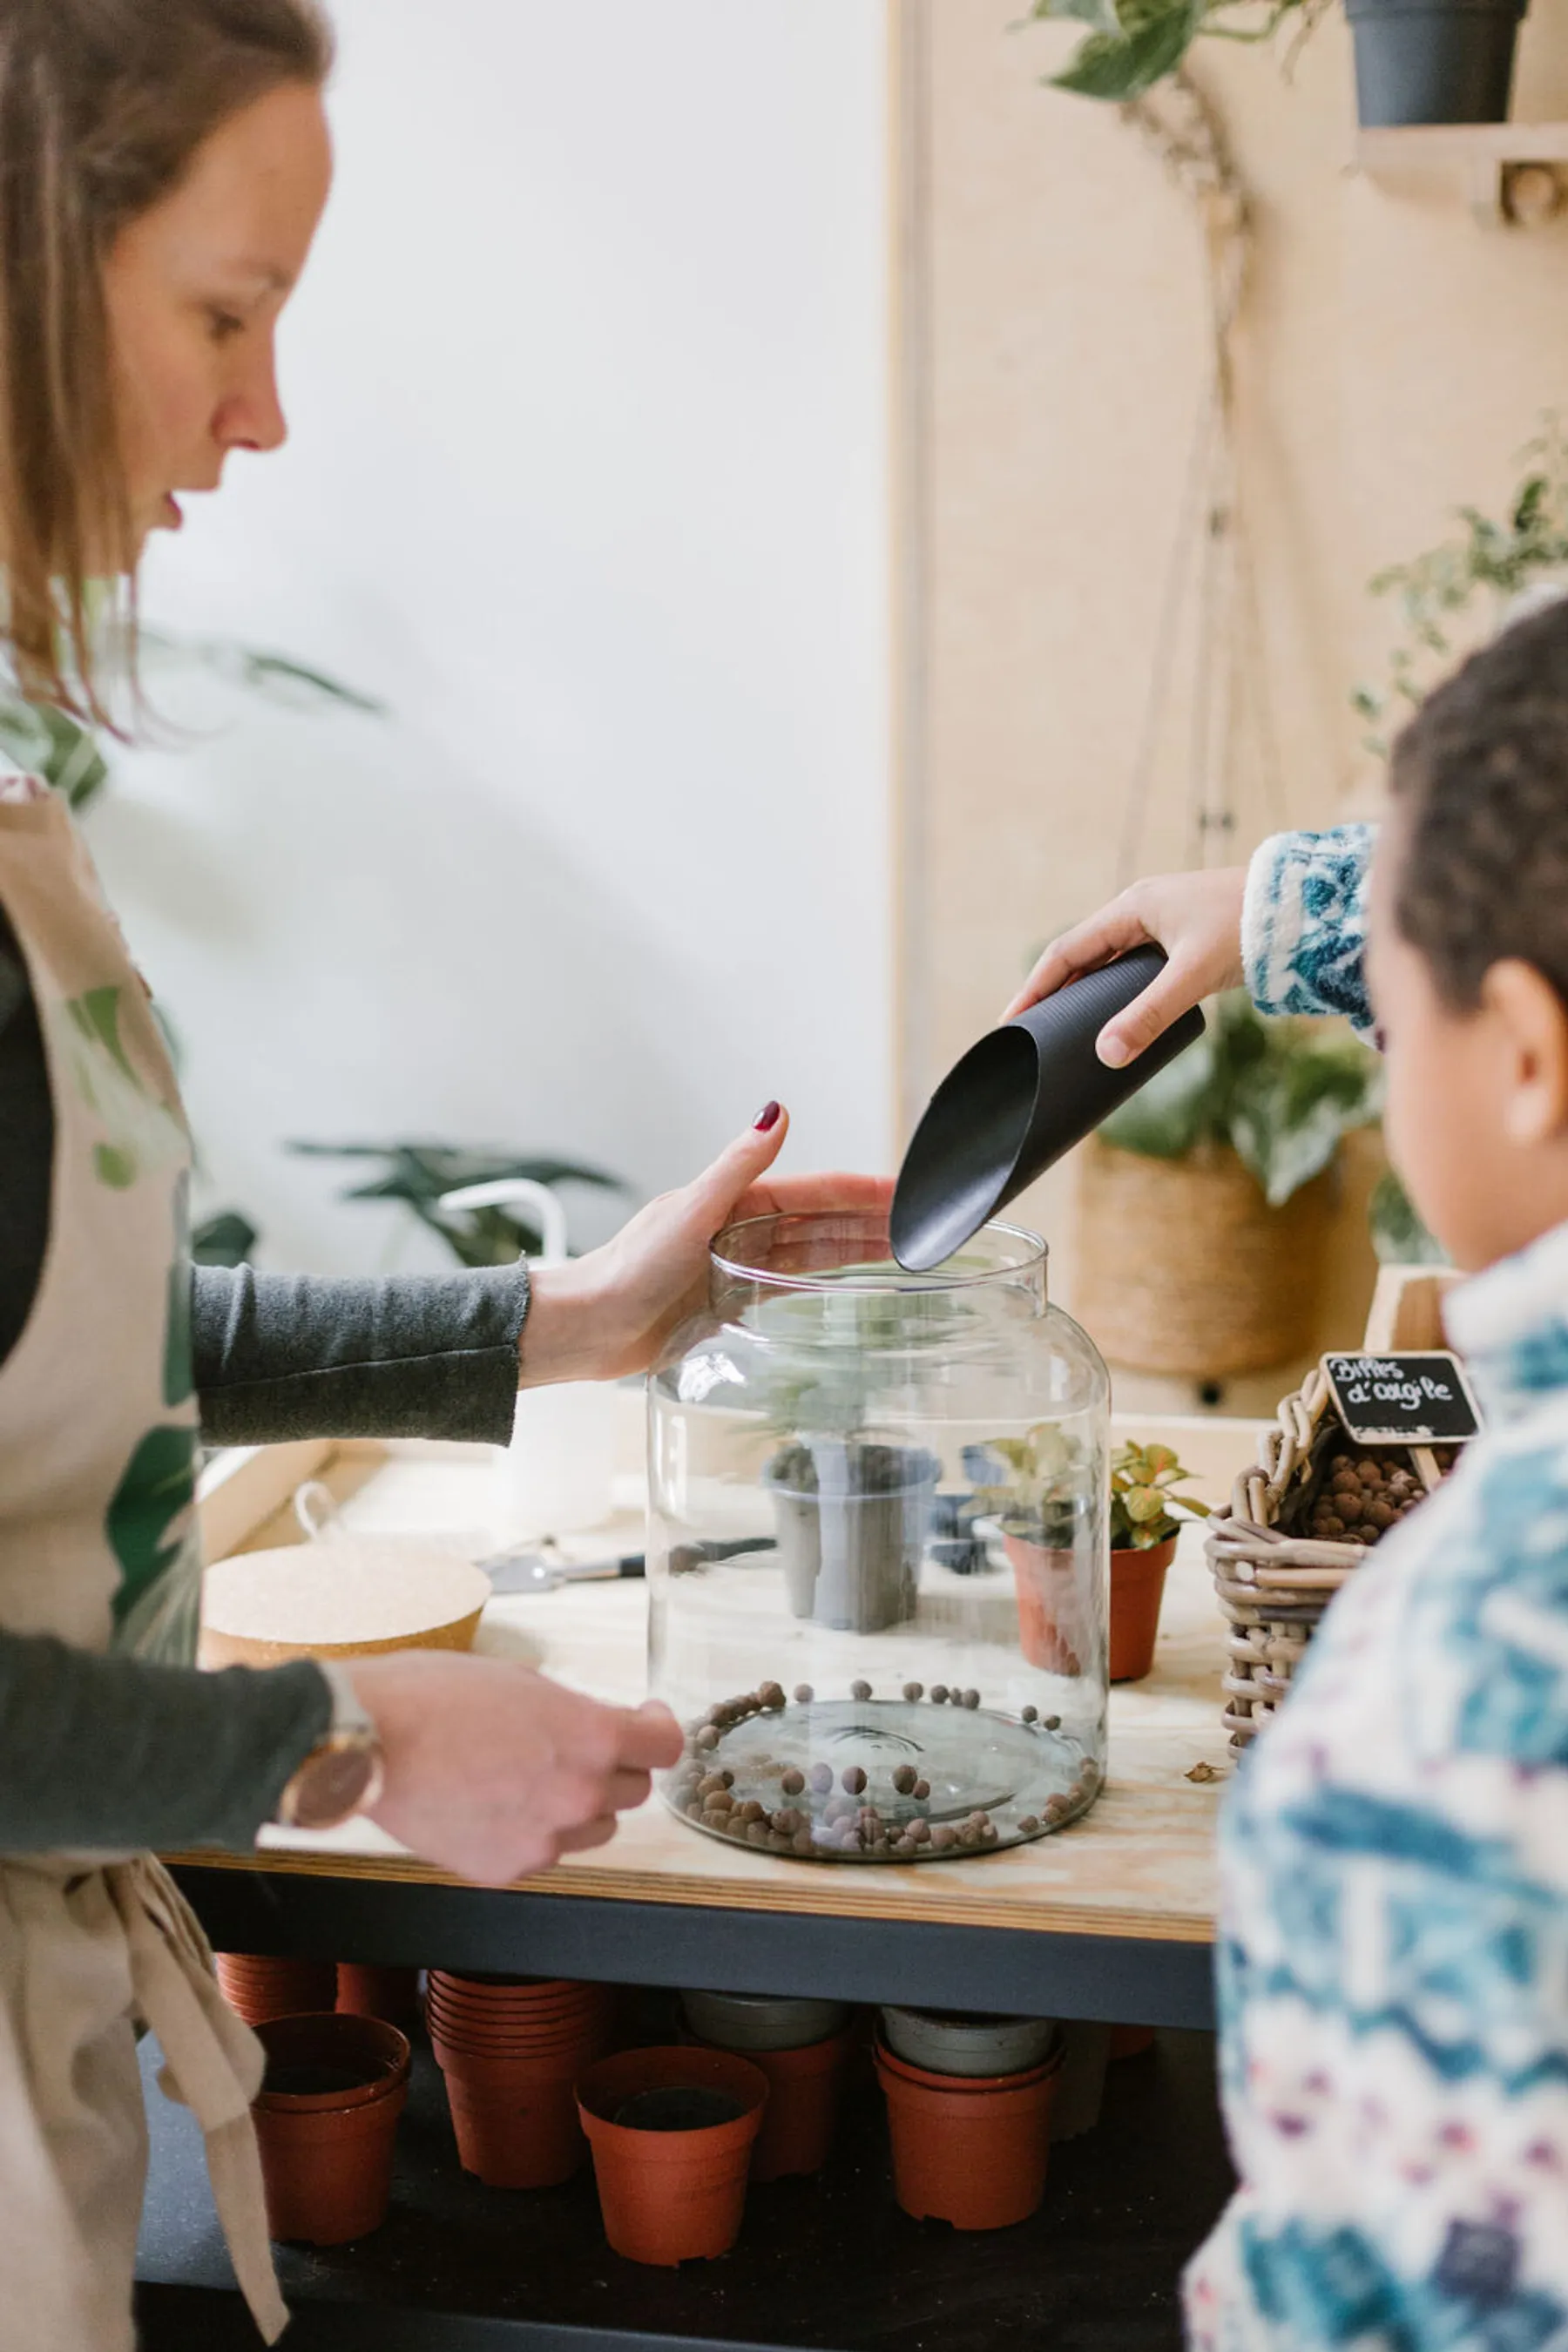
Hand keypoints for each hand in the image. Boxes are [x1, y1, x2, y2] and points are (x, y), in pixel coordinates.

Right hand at [349, 1651, 683, 1883]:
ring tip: (524, 1775)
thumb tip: (591, 1728)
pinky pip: (542, 1852)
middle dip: (614, 1766)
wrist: (366, 1743)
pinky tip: (492, 1802)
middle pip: (632, 1790)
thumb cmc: (432, 1696)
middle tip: (578, 1746)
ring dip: (576, 1804)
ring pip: (592, 1828)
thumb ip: (571, 1712)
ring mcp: (544, 1839)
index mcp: (590, 1736)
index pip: (665, 1746)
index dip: (661, 1729)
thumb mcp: (520, 1681)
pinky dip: (530, 1831)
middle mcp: (578, 1794)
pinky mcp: (506, 1869)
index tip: (649, 1720)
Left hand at [519, 1103, 891, 1384]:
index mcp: (732, 1199)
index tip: (903, 1190)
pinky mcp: (726, 1302)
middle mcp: (737, 1228)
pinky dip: (820, 1284)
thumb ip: (738, 1164)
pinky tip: (846, 1286)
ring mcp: (733, 1265)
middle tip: (920, 1223)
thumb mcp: (691, 1209)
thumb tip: (776, 1112)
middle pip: (818, 1222)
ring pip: (808, 1255)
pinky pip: (786, 1288)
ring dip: (852, 1250)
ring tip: (900, 1251)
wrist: (589, 1327)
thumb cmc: (628, 1269)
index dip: (860, 1190)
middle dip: (868, 1220)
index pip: (813, 1191)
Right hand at [1003, 868, 1246, 1066]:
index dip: (1036, 987)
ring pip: (1109, 965)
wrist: (1303, 907)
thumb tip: (1107, 1055)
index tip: (1012, 1021)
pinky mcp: (1184, 943)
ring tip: (1065, 1032)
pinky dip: (1117, 995)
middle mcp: (1141, 912)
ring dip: (1086, 995)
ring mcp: (1163, 926)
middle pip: (1083, 958)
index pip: (1067, 951)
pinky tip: (1115, 1019)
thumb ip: (1149, 1015)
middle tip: (1032, 1033)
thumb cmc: (1247, 928)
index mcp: (1133, 908)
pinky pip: (1135, 971)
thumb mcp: (1192, 974)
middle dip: (1055, 994)